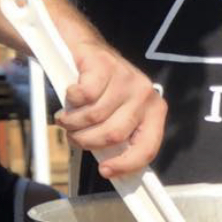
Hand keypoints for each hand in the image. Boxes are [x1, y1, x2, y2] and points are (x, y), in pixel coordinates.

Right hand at [52, 40, 167, 178]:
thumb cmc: (100, 90)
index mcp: (154, 111)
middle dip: (86, 140)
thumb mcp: (115, 116)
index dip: (125, 164)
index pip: (148, 147)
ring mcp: (127, 78)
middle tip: (74, 136)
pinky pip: (82, 96)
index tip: (104, 171)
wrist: (84, 50)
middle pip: (113, 134)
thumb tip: (112, 170)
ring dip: (72, 121)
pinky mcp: (105, 65)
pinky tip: (70, 95)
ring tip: (68, 117)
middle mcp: (145, 94)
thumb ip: (117, 141)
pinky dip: (69, 99)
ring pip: (94, 116)